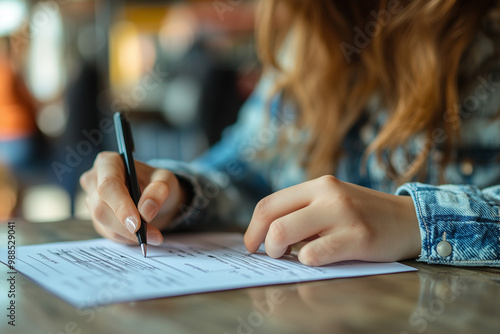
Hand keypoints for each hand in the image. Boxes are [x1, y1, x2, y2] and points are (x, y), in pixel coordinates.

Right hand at [80, 152, 185, 244]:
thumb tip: (146, 211)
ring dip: (129, 234)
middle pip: (101, 207)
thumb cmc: (156, 182)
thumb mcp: (165, 180)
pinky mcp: (95, 217)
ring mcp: (91, 199)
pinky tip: (141, 233)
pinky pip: (107, 232)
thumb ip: (159, 191)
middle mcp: (94, 179)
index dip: (121, 206)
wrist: (152, 194)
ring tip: (153, 235)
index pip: (108, 185)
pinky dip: (126, 237)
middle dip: (126, 226)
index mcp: (108, 163)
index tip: (137, 224)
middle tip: (152, 235)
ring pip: (103, 223)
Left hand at [244, 176, 420, 265]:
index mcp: (318, 185)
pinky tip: (315, 260)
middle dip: (263, 243)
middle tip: (272, 255)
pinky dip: (307, 261)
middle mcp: (328, 194)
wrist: (410, 219)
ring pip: (285, 234)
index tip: (251, 245)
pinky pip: (315, 254)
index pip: (269, 204)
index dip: (253, 228)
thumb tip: (269, 236)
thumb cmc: (364, 215)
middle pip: (272, 220)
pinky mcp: (358, 237)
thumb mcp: (332, 202)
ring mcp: (343, 214)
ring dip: (279, 253)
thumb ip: (305, 212)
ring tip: (292, 257)